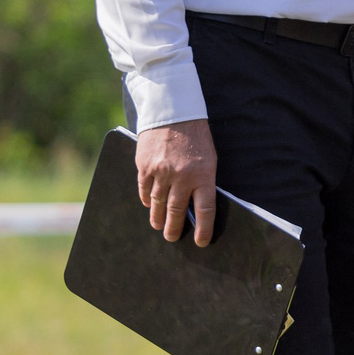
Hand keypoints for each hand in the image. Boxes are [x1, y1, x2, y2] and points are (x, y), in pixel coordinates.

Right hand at [136, 118, 217, 245]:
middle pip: (177, 211)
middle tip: (172, 237)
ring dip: (158, 218)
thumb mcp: (208, 159)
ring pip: (158, 204)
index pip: (205, 210)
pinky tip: (149, 205)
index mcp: (203, 175)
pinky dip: (147, 200)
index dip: (204, 229)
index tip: (201, 242)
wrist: (173, 112)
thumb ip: (202, 182)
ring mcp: (161, 172)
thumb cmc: (196, 137)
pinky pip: (145, 190)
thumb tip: (195, 207)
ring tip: (159, 226)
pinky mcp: (144, 166)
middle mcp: (181, 176)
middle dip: (174, 228)